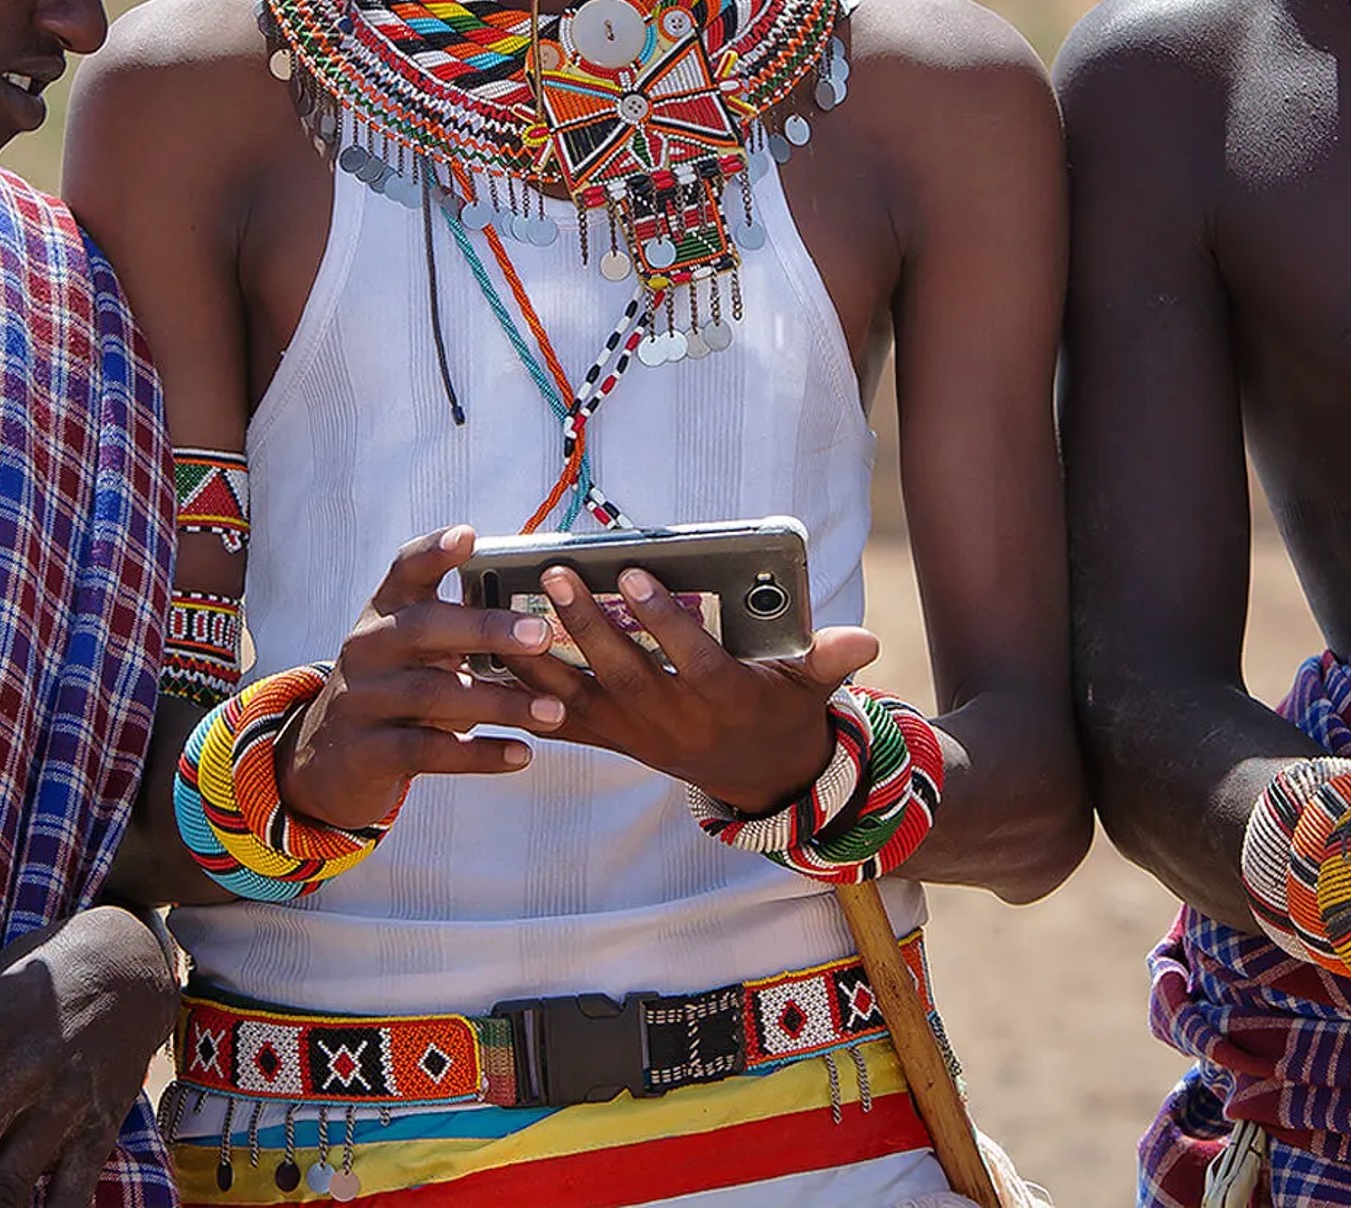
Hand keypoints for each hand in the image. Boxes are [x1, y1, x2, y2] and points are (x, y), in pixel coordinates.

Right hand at [278, 527, 569, 830]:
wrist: (328, 762)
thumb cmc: (395, 695)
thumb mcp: (414, 656)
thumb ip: (460, 634)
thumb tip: (543, 619)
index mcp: (385, 615)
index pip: (405, 571)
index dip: (434, 552)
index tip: (469, 535)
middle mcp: (368, 649)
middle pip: (424, 627)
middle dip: (486, 629)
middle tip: (541, 635)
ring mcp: (362, 700)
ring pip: (432, 694)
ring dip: (500, 702)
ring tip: (552, 711)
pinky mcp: (367, 751)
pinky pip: (428, 750)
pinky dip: (479, 754)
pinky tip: (521, 754)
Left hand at [504, 564, 879, 814]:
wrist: (760, 778)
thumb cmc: (782, 711)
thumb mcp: (813, 686)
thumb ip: (830, 658)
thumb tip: (867, 640)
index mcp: (725, 703)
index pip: (692, 661)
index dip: (663, 619)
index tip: (634, 573)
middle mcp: (674, 725)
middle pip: (623, 675)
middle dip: (585, 625)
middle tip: (555, 572)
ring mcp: (634, 736)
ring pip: (578, 698)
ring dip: (539, 656)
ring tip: (506, 610)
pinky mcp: (608, 739)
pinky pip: (556, 717)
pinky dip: (520, 691)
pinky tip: (483, 658)